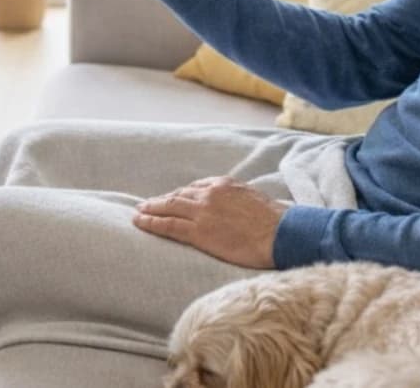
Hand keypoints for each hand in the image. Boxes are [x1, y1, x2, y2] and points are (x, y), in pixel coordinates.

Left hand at [133, 176, 288, 269]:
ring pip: (169, 208)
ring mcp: (203, 213)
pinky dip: (152, 223)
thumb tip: (233, 206)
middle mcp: (209, 194)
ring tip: (139, 213)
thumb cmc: (274, 221)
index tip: (172, 200)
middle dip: (161, 200)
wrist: (280, 234)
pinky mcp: (199, 233)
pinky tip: (141, 223)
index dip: (181, 195)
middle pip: (178, 195)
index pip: (195, 187)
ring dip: (151, 210)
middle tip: (146, 204)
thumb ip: (237, 198)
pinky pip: (169, 226)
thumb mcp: (254, 198)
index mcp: (223, 184)